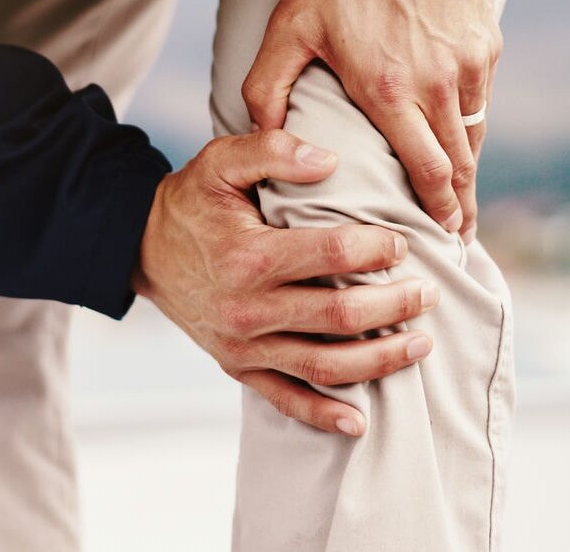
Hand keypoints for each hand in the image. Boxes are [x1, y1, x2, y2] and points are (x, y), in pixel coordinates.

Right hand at [132, 130, 438, 435]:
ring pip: (325, 364)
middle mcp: (246, 308)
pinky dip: (323, 414)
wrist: (143, 248)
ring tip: (421, 344)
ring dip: (380, 359)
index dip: (376, 247)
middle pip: (340, 315)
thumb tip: (329, 160)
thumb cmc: (190, 203)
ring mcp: (242, 344)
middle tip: (428, 293)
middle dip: (395, 305)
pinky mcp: (237, 365)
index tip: (401, 241)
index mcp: (247, 256)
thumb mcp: (221, 161)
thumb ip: (272, 150)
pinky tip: (360, 421)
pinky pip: (285, 399)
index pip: (331, 253)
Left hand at [243, 0, 501, 242]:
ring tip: (461, 195)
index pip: (425, 170)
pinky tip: (459, 138)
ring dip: (468, 169)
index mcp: (388, 90)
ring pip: (473, 134)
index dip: (438, 209)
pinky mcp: (484, 42)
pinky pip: (481, 99)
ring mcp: (467, 63)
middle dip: (460, 204)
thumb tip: (263, 135)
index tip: (443, 234)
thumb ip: (268, 87)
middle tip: (458, 233)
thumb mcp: (288, 27)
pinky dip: (470, 127)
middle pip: (459, 164)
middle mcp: (437, 85)